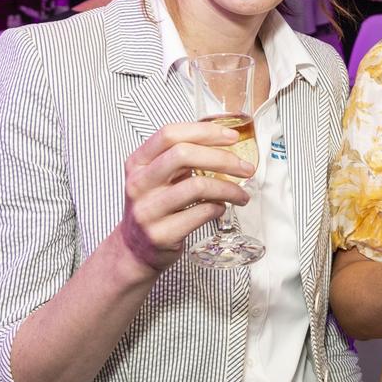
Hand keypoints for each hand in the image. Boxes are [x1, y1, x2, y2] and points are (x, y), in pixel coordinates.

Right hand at [115, 122, 254, 273]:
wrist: (135, 250)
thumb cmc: (156, 206)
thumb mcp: (158, 177)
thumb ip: (182, 158)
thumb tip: (226, 142)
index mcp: (138, 163)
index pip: (169, 134)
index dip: (205, 132)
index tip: (232, 137)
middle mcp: (138, 184)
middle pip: (184, 155)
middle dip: (222, 158)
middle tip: (245, 168)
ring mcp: (147, 210)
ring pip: (197, 186)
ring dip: (228, 188)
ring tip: (241, 194)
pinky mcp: (161, 234)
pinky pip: (201, 213)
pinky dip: (219, 208)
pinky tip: (222, 208)